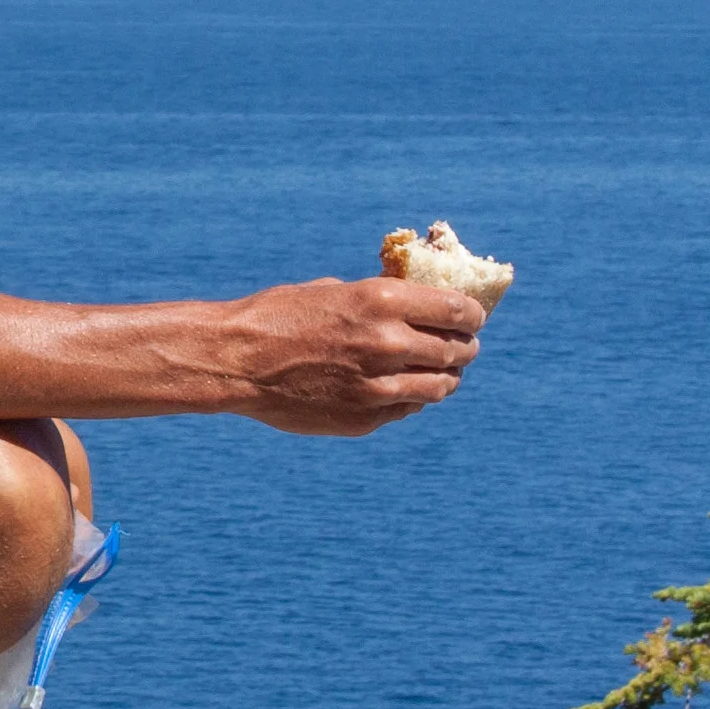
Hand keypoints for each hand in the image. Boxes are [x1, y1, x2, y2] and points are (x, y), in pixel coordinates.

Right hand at [232, 277, 482, 436]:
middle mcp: (389, 342)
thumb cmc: (278, 316)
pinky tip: (403, 391)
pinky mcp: (366, 418)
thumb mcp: (332, 290)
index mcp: (383, 300)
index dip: (472, 314)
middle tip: (464, 347)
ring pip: (440, 386)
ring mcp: (380, 386)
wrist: (236, 361)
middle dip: (464, 347)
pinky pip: (408, 409)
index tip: (473, 317)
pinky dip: (411, 399)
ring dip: (446, 378)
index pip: (458, 309)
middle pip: (455, 350)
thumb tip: (414, 302)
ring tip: (444, 374)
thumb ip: (378, 299)